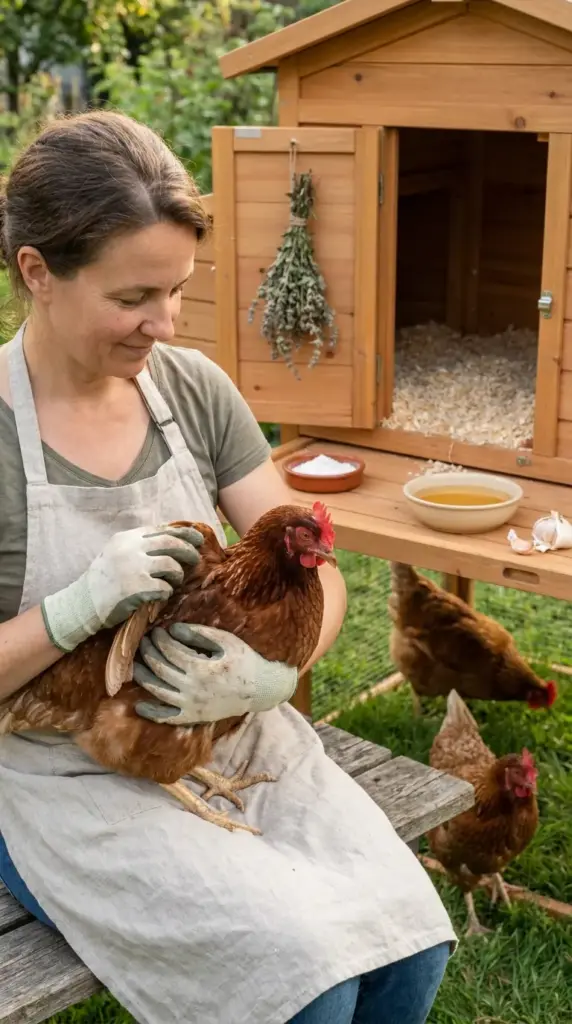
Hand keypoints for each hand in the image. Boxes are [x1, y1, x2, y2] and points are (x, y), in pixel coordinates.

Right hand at [42, 525, 203, 651]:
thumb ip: (140, 546)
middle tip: (195, 558)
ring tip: (174, 580)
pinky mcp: (135, 588)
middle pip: (170, 543)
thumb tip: (173, 541)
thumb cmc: (103, 581)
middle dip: (188, 550)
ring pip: (170, 564)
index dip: (183, 533)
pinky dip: (167, 591)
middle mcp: (129, 548)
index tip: (197, 539)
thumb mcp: (117, 553)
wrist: (81, 604)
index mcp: (126, 538)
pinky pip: (164, 587)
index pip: (161, 530)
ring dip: (177, 573)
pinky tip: (162, 594)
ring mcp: (132, 567)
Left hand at [132, 623, 297, 724]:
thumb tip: (173, 629)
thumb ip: (199, 634)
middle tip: (143, 642)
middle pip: (161, 669)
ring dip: (144, 677)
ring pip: (158, 691)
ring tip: (135, 665)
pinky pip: (167, 718)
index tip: (156, 631)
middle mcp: (192, 688)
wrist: (260, 690)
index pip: (171, 651)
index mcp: (201, 668)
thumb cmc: (244, 661)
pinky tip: (139, 706)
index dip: (160, 640)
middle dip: (148, 653)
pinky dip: (151, 713)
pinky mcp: (192, 717)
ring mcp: (191, 705)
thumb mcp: (226, 642)